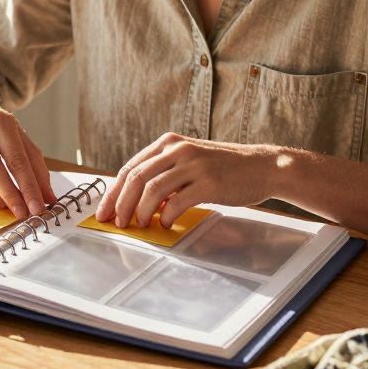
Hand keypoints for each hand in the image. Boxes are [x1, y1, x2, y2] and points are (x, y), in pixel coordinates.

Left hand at [95, 133, 276, 228]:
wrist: (263, 167)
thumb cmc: (225, 168)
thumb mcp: (190, 162)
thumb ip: (164, 175)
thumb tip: (136, 201)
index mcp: (169, 143)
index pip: (130, 167)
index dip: (113, 192)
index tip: (104, 211)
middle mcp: (178, 149)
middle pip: (136, 178)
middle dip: (121, 204)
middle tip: (117, 222)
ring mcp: (194, 164)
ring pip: (152, 189)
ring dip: (141, 211)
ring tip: (140, 225)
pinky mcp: (209, 182)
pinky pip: (176, 202)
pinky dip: (165, 216)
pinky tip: (165, 223)